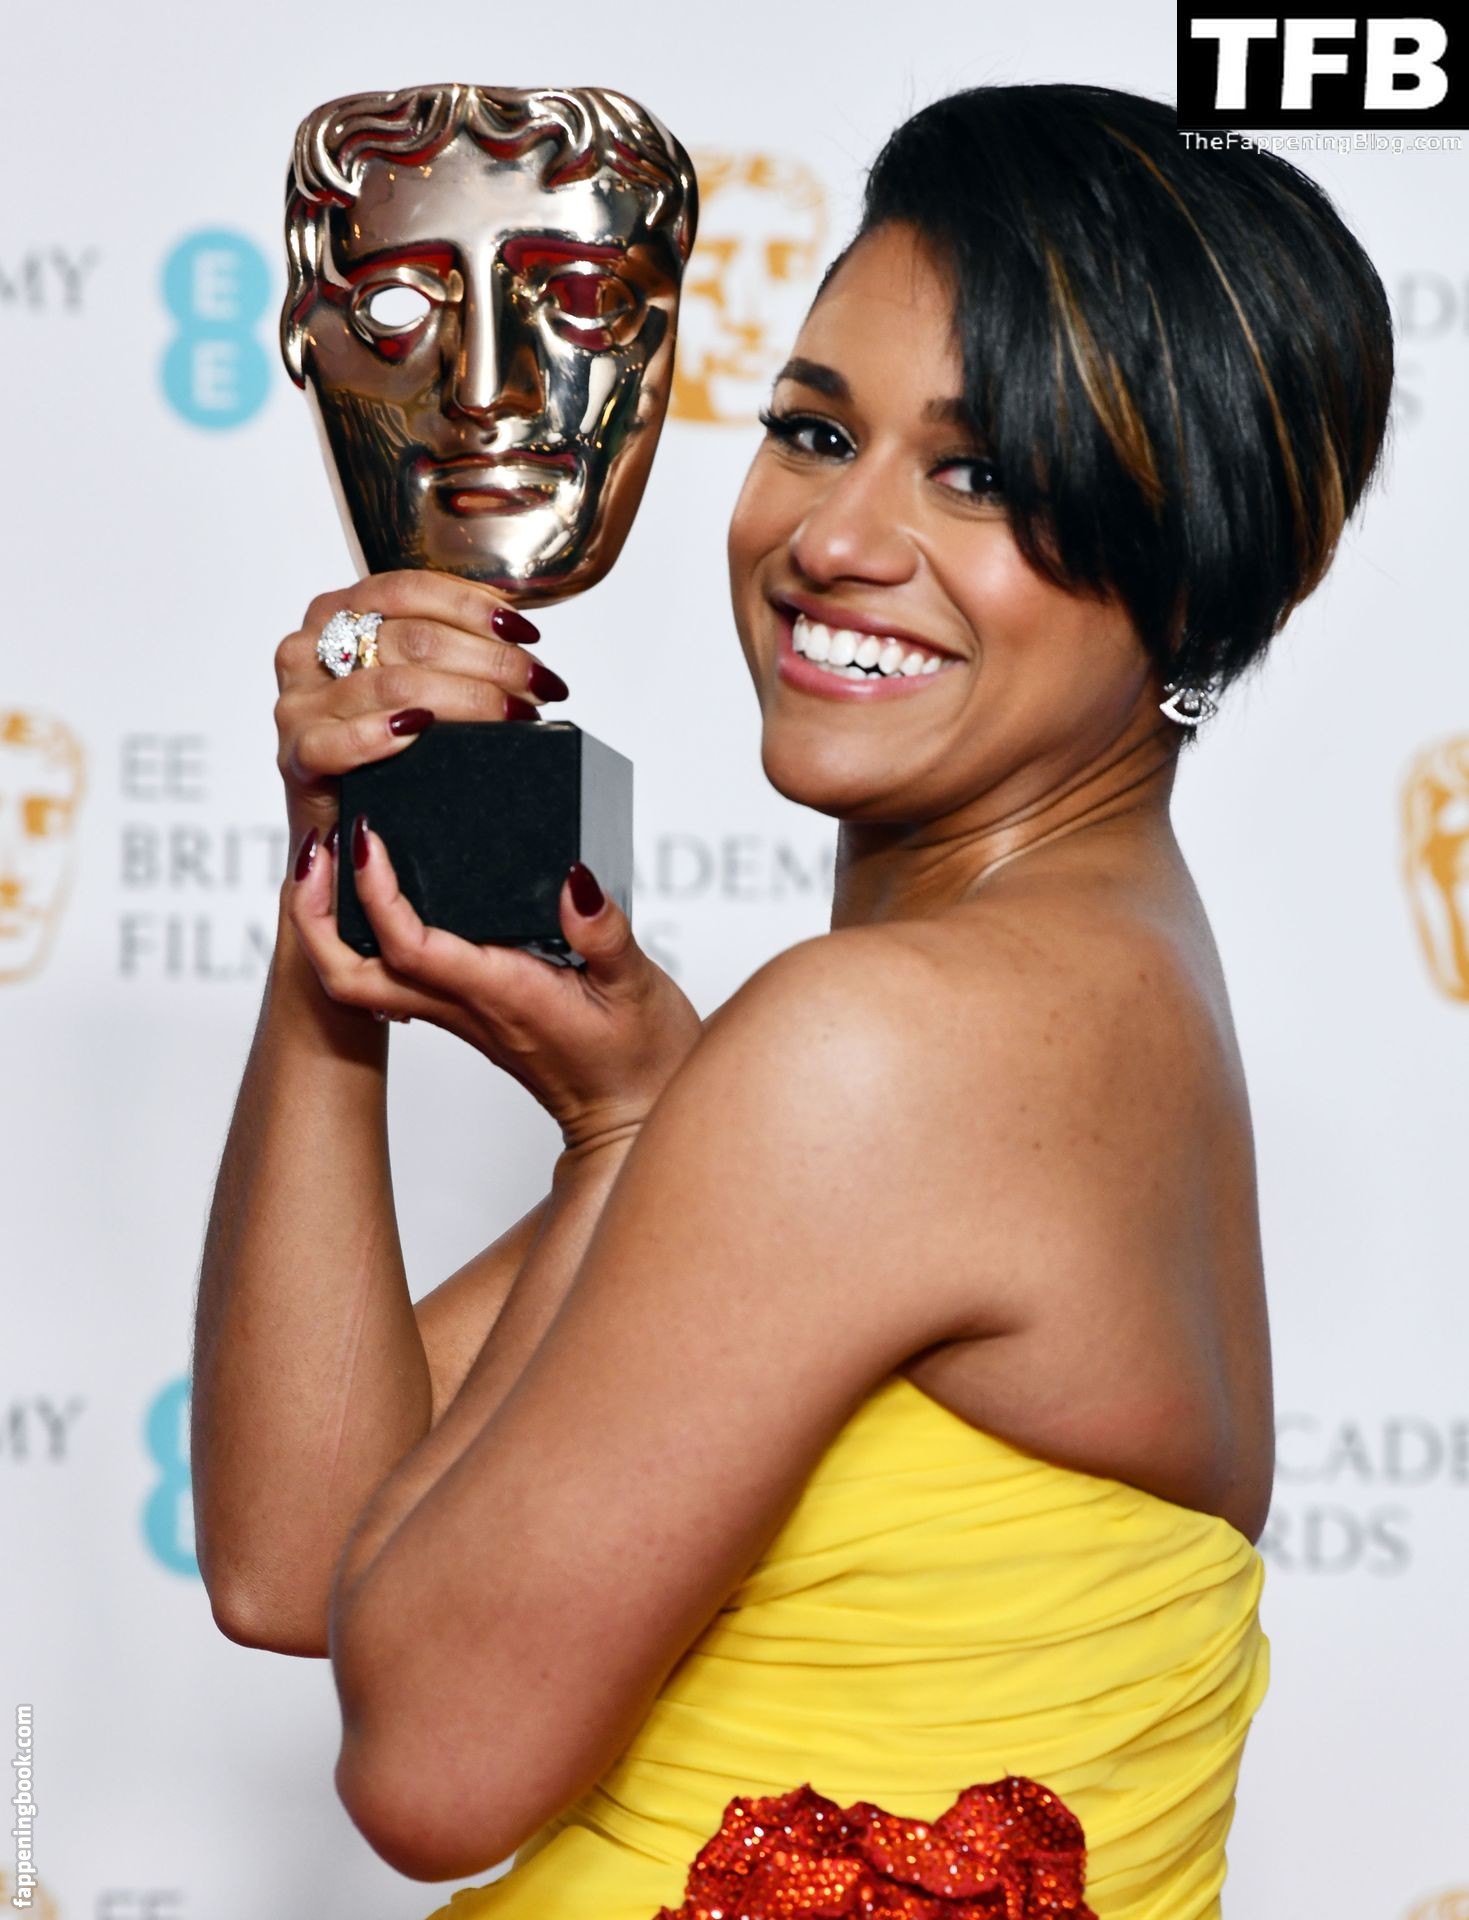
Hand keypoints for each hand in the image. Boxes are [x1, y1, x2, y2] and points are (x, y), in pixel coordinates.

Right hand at [273, 572, 565, 838]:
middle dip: (490, 661)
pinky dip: (384, 734)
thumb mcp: (412, 678)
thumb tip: (518, 638)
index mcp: (337, 613)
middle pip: (413, 639)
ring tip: (515, 715)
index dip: (474, 607)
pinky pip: (340, 740)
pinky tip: (421, 732)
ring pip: (393, 685)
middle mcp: (311, 649)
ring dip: (466, 699)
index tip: (525, 633)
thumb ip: (444, 645)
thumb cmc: (382, 745)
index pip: (409, 590)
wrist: (339, 818)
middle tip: (537, 685)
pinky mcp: (296, 756)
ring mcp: (299, 703)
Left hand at [287, 823, 702, 1150]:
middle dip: (313, 916)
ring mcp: (457, 1013)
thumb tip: (575, 878)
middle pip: (349, 977)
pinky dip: (362, 932)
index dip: (376, 893)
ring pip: (359, 980)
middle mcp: (464, 1007)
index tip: (369, 838)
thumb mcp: (638, 987)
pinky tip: (378, 891)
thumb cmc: (638, 1058)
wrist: (628, 1118)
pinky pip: (389, 975)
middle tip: (315, 851)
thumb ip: (605, 932)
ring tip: (331, 859)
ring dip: (326, 924)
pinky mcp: (463, 1011)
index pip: (408, 948)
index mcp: (499, 995)